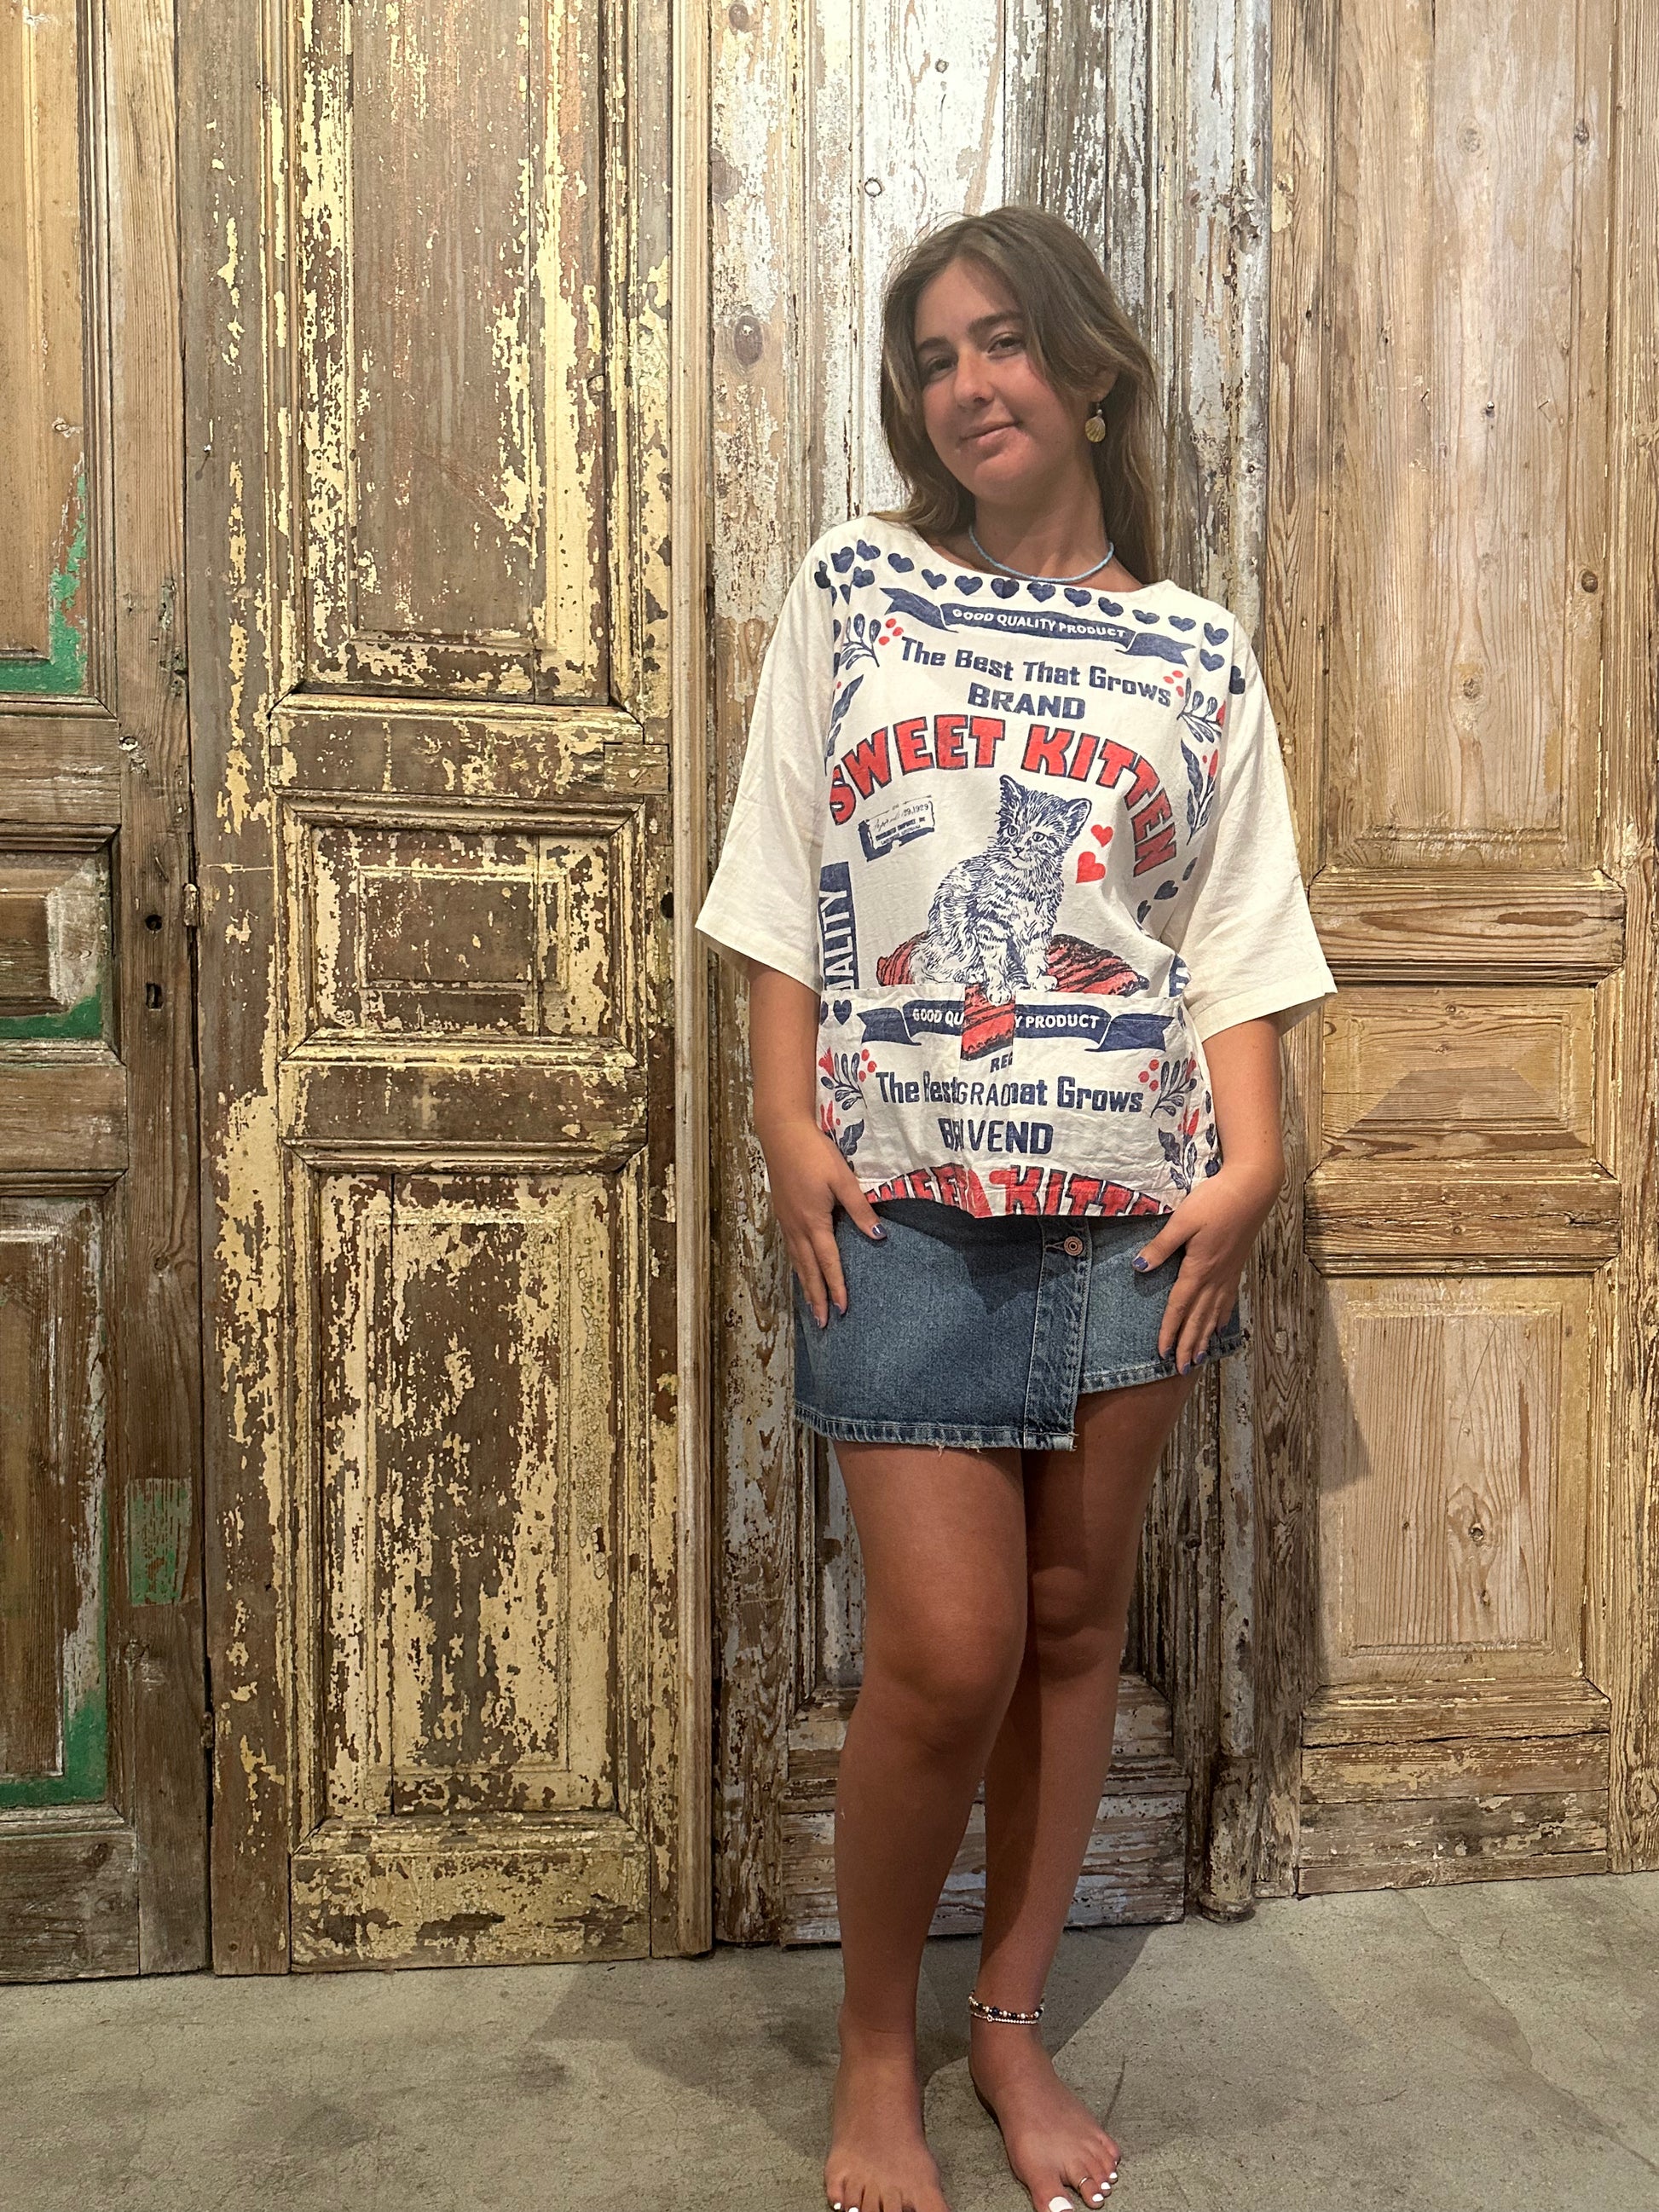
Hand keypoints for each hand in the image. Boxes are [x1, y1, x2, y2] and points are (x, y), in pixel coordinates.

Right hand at [757, 1111, 885, 1326]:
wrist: (781, 1133)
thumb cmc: (815, 1153)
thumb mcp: (842, 1180)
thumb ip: (860, 1209)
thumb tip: (878, 1238)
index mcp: (814, 1222)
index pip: (828, 1263)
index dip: (836, 1287)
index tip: (842, 1310)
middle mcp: (797, 1227)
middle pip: (808, 1270)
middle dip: (816, 1297)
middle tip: (822, 1323)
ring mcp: (786, 1221)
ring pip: (796, 1261)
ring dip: (805, 1285)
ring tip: (811, 1305)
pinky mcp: (781, 1212)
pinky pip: (790, 1248)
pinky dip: (797, 1266)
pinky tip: (800, 1269)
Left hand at [1131, 1160, 1281, 1371]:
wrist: (1252, 1189)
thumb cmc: (1215, 1201)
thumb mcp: (1182, 1220)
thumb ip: (1161, 1246)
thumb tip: (1139, 1268)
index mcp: (1198, 1269)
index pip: (1180, 1307)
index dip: (1170, 1331)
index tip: (1163, 1353)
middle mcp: (1215, 1277)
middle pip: (1198, 1318)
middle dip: (1189, 1345)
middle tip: (1181, 1370)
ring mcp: (1229, 1273)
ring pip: (1214, 1314)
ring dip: (1205, 1337)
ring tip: (1199, 1358)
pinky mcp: (1237, 1266)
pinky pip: (1228, 1301)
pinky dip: (1221, 1318)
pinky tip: (1219, 1325)